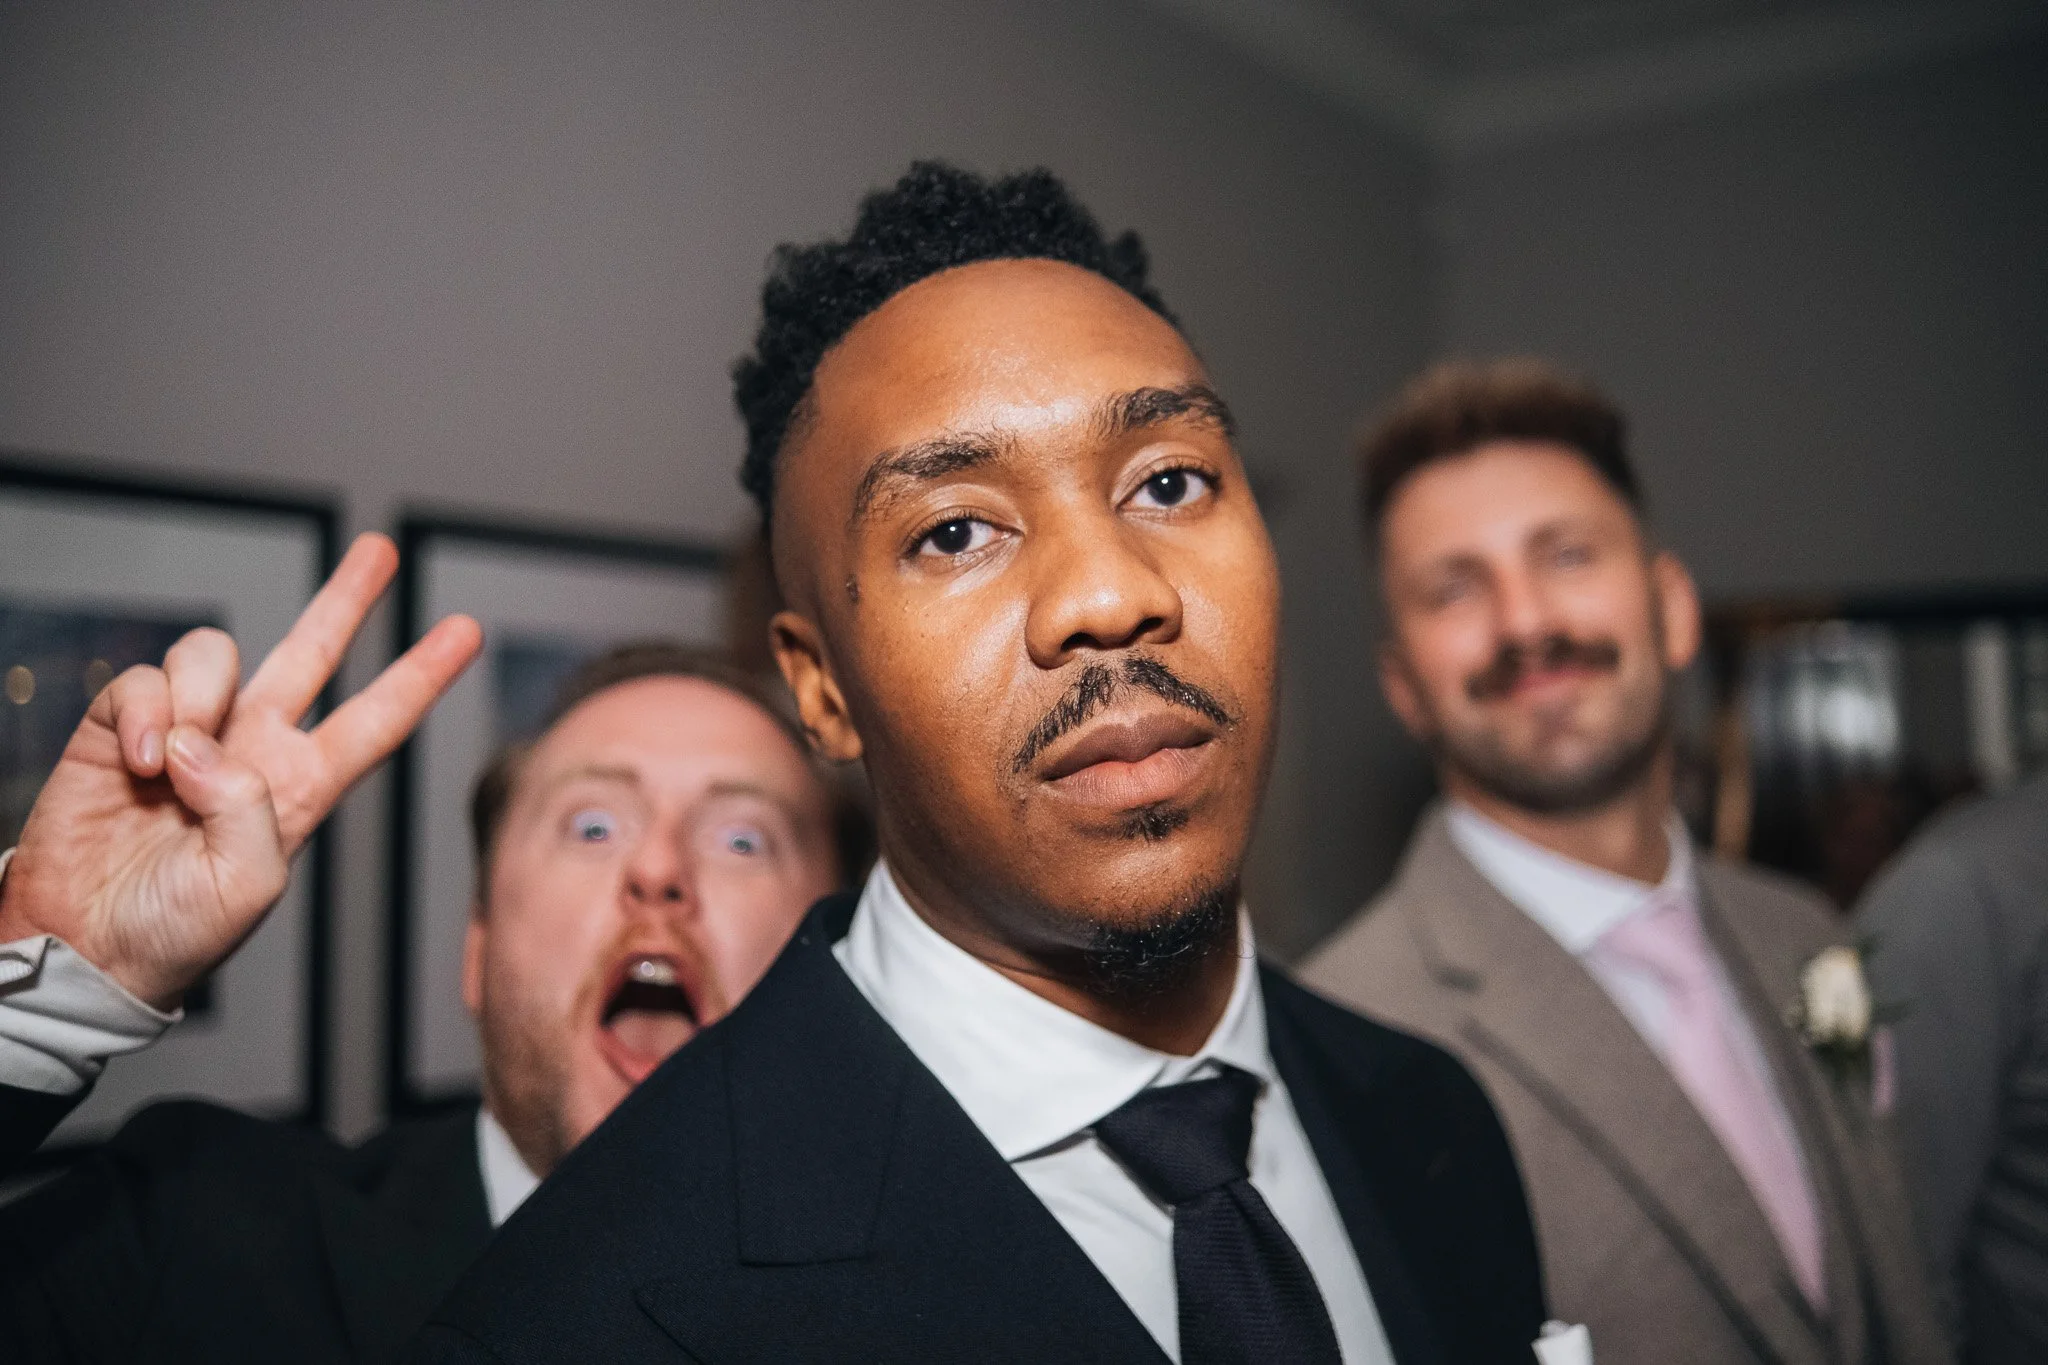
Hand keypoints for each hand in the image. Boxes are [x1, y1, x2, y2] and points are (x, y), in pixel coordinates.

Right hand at [0, 534, 481, 1008]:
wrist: (85, 946)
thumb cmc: (175, 932)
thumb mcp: (246, 885)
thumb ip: (249, 809)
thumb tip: (204, 744)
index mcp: (302, 788)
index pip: (376, 721)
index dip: (420, 676)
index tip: (466, 631)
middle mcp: (252, 749)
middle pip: (310, 654)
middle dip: (345, 601)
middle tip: (380, 551)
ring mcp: (190, 732)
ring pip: (215, 654)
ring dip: (197, 695)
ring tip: (169, 763)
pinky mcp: (123, 727)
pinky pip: (145, 679)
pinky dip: (144, 710)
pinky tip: (137, 762)